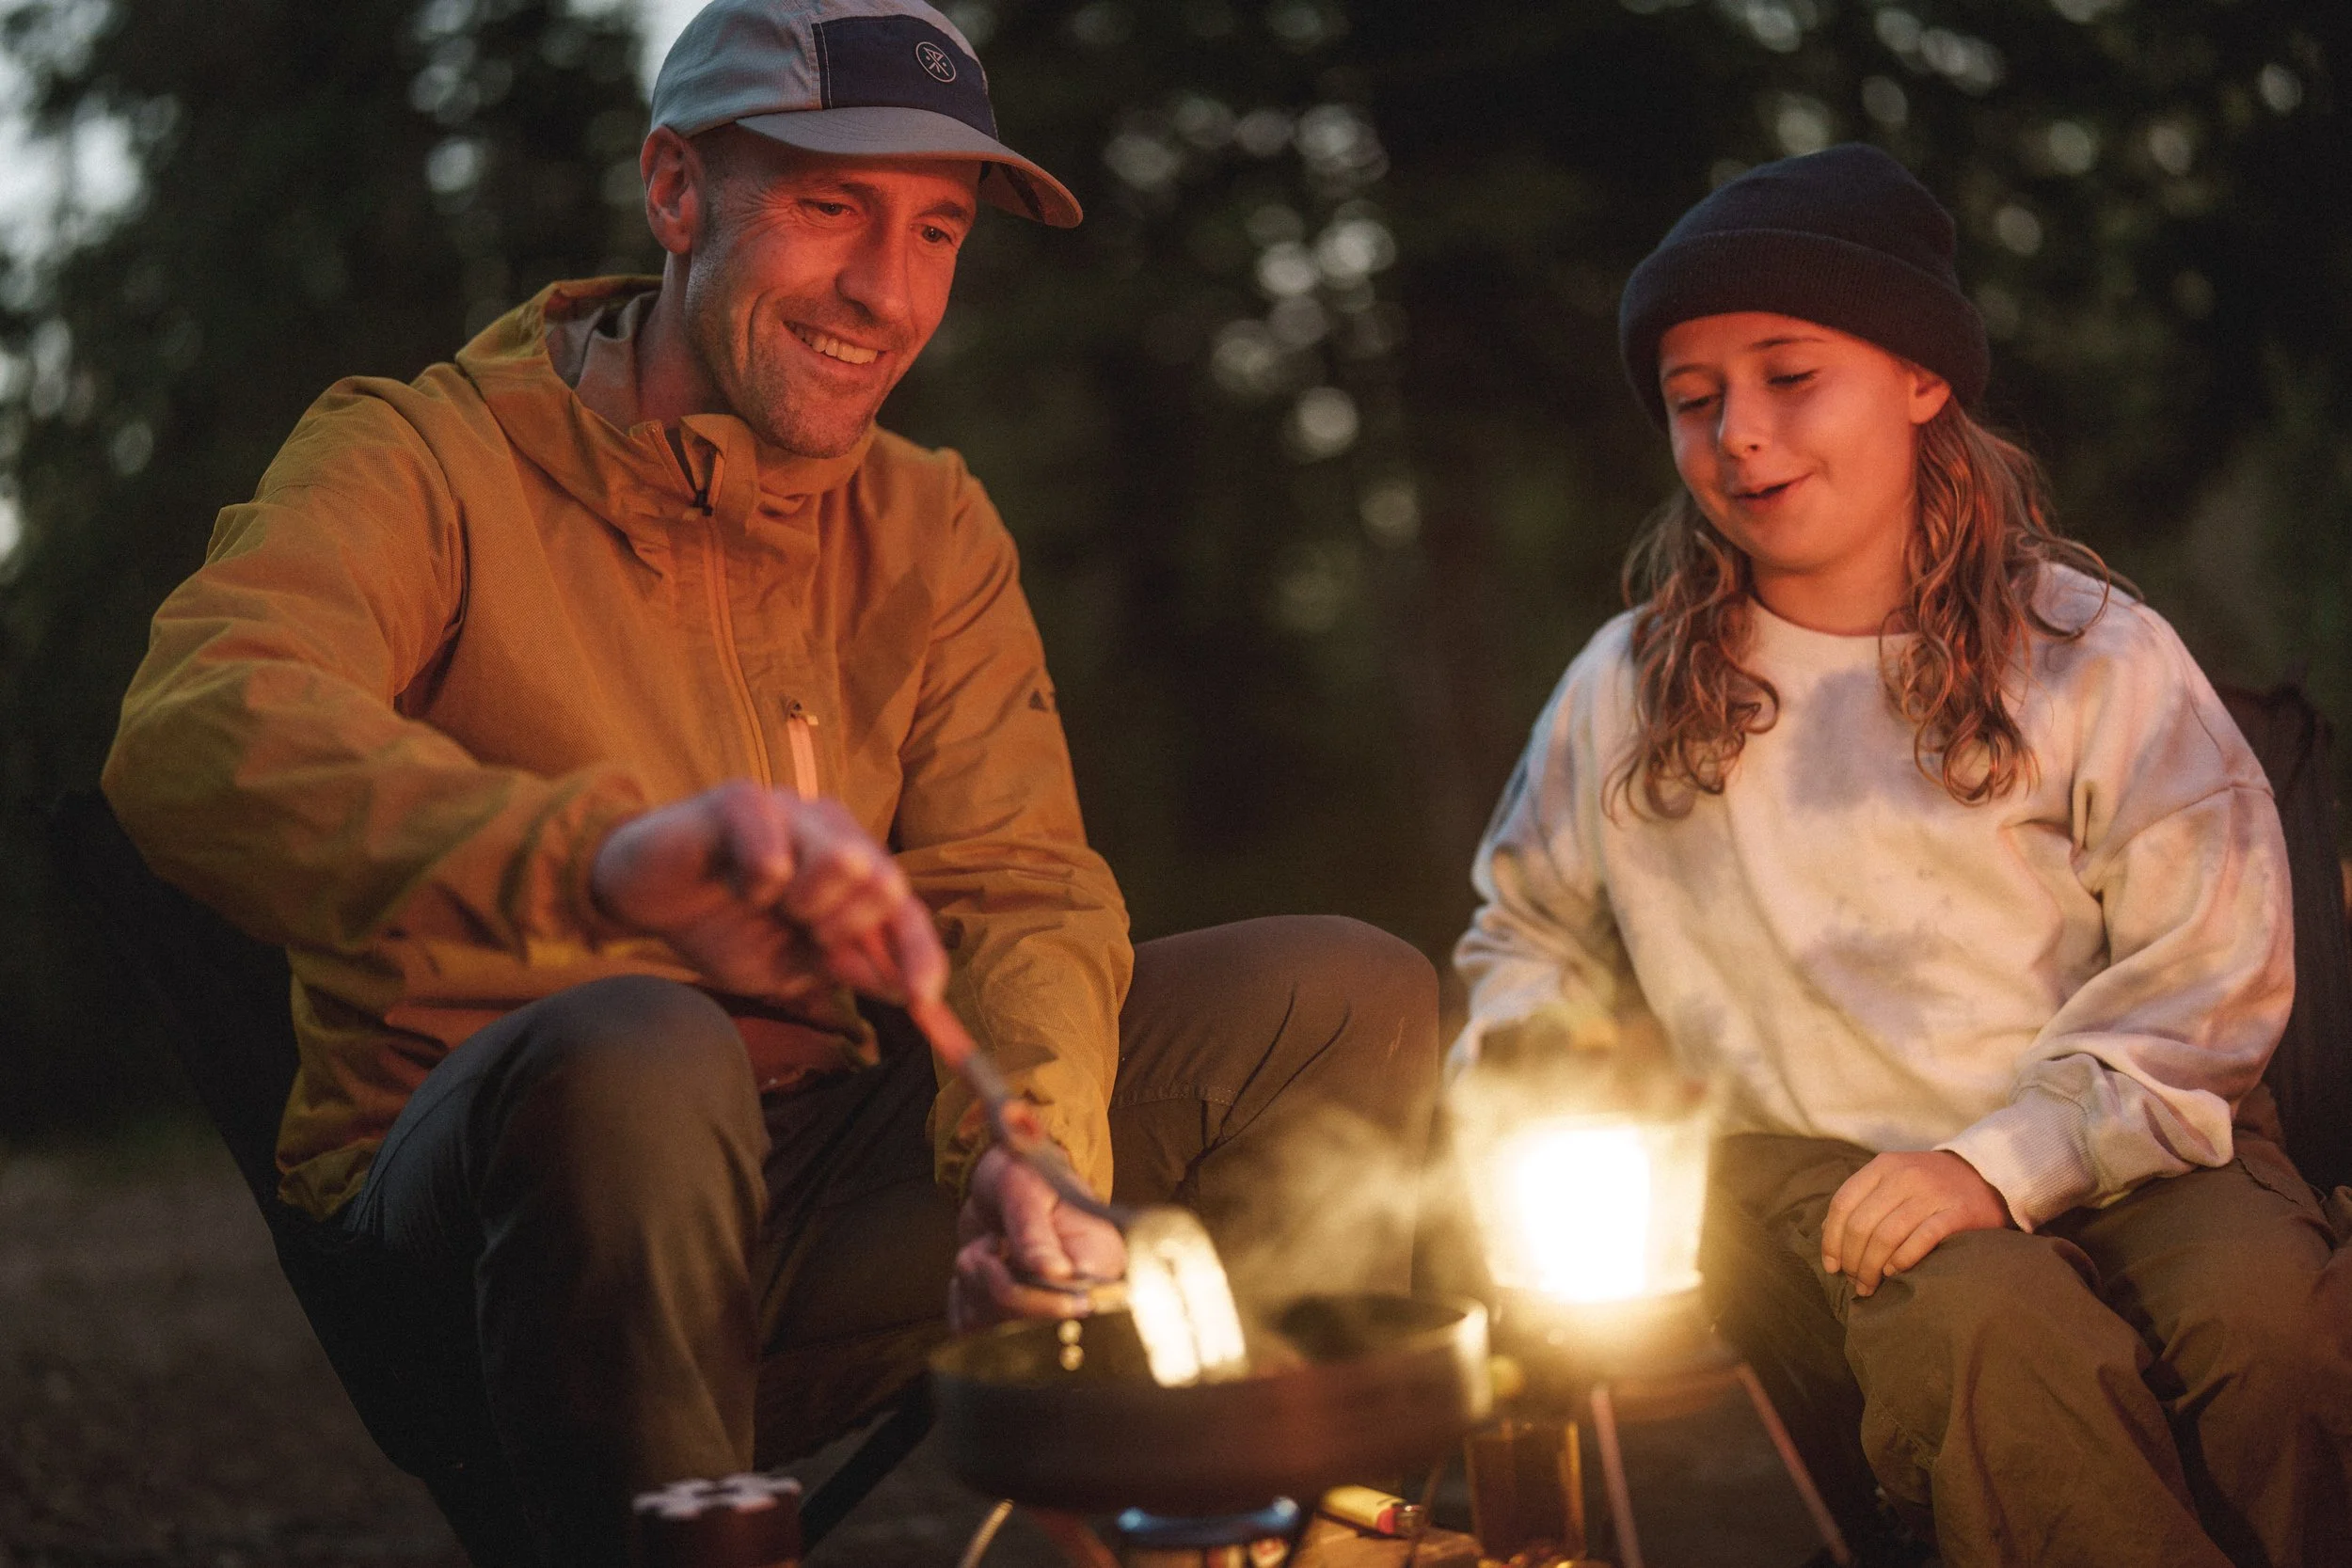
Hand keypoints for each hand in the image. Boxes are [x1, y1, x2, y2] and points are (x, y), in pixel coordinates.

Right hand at [591, 782, 946, 1003]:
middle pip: (885, 883)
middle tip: (797, 927)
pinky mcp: (743, 800)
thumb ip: (845, 968)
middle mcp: (832, 828)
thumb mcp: (790, 963)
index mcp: (851, 866)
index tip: (922, 999)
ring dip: (806, 904)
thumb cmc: (721, 924)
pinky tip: (733, 883)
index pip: (905, 908)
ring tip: (767, 904)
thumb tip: (905, 988)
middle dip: (844, 928)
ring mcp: (791, 807)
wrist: (642, 898)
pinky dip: (756, 886)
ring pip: (843, 861)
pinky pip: (776, 857)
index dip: (921, 953)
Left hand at [948, 1145, 1125, 1332]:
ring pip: (992, 1330)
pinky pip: (971, 1328)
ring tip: (987, 1247)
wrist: (1002, 1182)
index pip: (1072, 1309)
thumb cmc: (1024, 1176)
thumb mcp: (1027, 1192)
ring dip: (973, 1283)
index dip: (1031, 1297)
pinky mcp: (1007, 1317)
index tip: (1003, 1257)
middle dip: (993, 1283)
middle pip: (1029, 1328)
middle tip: (992, 1243)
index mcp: (1100, 1264)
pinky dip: (962, 1296)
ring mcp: (1044, 1311)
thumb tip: (1052, 1272)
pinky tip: (979, 1267)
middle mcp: (1078, 1296)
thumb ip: (1035, 1233)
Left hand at [1822, 1150, 2009, 1296]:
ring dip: (1872, 1267)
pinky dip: (1902, 1260)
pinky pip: (1921, 1240)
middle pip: (1861, 1225)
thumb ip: (1862, 1199)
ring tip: (1870, 1286)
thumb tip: (1829, 1234)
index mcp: (1883, 1167)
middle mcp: (1904, 1176)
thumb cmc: (1931, 1185)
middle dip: (1852, 1260)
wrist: (1987, 1175)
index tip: (1831, 1266)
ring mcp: (1931, 1194)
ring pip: (1886, 1236)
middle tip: (1854, 1281)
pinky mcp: (1957, 1213)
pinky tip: (1895, 1272)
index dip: (1832, 1240)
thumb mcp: (1893, 1178)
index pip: (1843, 1204)